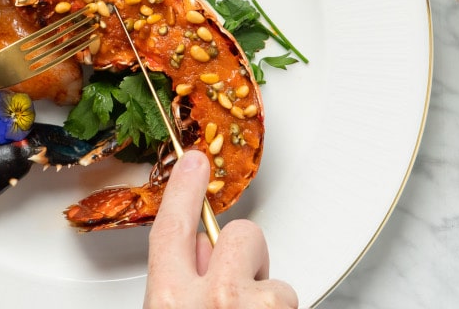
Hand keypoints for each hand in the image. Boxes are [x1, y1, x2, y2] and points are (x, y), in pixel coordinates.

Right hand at [145, 150, 297, 308]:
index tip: (194, 164)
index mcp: (170, 301)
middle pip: (239, 234)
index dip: (185, 191)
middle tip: (243, 284)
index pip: (173, 228)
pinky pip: (288, 298)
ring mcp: (252, 306)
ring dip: (264, 294)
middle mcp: (213, 299)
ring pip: (269, 270)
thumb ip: (179, 285)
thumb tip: (204, 252)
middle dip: (246, 251)